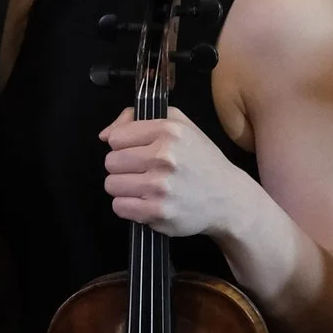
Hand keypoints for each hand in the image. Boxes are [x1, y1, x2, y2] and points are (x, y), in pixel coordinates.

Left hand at [100, 107, 242, 237]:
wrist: (228, 198)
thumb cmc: (201, 160)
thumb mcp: (179, 125)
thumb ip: (137, 119)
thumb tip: (105, 135)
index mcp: (169, 131)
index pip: (116, 137)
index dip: (124, 145)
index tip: (138, 151)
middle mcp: (164, 157)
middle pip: (111, 162)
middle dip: (123, 167)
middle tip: (142, 171)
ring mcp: (161, 187)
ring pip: (111, 185)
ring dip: (124, 187)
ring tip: (144, 187)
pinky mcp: (158, 213)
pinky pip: (119, 207)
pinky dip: (128, 206)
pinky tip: (145, 201)